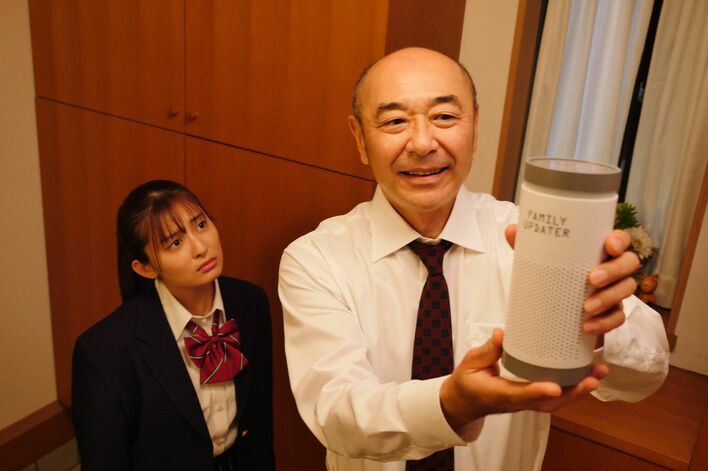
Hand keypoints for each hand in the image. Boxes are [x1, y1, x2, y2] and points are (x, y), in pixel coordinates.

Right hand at [440, 329, 607, 433]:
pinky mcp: (532, 398)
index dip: (538, 391)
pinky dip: (573, 388)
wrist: (465, 402)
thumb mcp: (470, 364)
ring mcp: (526, 402)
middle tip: (594, 377)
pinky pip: (555, 397)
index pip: (521, 395)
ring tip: (598, 373)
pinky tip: (587, 375)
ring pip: (557, 401)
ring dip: (579, 390)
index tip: (555, 386)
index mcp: (499, 394)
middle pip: (550, 402)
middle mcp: (517, 402)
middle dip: (574, 392)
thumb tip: (501, 334)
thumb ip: (486, 351)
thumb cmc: (467, 382)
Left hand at [504, 225, 638, 337]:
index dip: (620, 241)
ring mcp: (616, 291)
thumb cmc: (553, 275)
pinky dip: (605, 323)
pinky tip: (588, 327)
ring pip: (627, 290)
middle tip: (591, 279)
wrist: (553, 310)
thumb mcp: (539, 259)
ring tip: (586, 307)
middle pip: (629, 263)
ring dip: (608, 298)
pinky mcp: (612, 313)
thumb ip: (527, 244)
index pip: (620, 239)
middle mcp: (613, 268)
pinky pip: (618, 318)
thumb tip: (511, 230)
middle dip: (614, 271)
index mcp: (598, 250)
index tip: (609, 246)